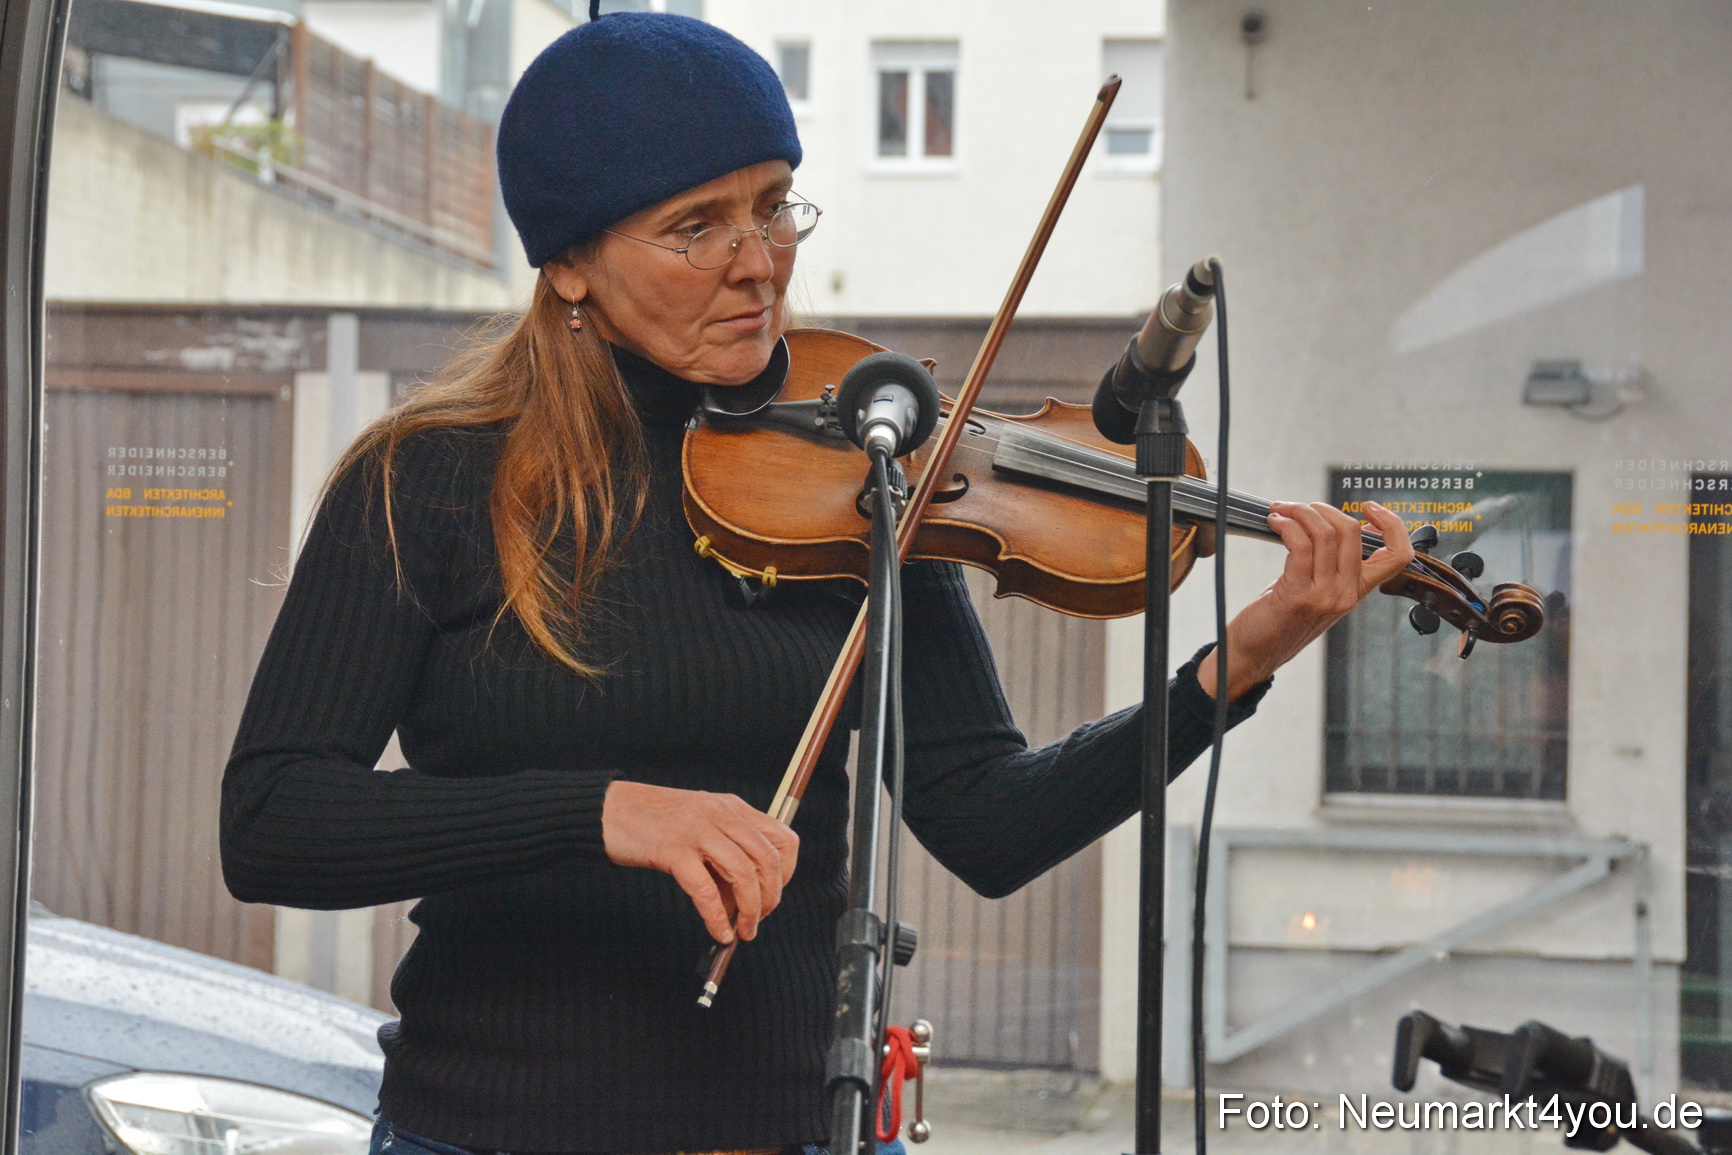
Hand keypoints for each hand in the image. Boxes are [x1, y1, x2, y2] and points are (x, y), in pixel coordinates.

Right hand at [601, 780, 798, 943]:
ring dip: (750, 910)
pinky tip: (718, 931)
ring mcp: (697, 830)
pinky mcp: (672, 849)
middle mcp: (720, 814)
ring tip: (742, 931)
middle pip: (767, 860)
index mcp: (731, 807)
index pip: (782, 838)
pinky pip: (705, 889)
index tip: (773, 895)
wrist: (606, 809)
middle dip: (770, 898)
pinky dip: (717, 916)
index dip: (786, 873)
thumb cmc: (651, 823)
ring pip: (743, 874)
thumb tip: (744, 900)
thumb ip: (723, 852)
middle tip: (757, 921)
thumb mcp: (698, 825)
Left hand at [1198, 500, 1412, 699]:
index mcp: (1357, 591)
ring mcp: (1325, 596)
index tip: (1370, 508)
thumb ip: (1330, 564)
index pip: (1397, 556)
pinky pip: (1300, 545)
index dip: (1393, 525)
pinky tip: (1275, 523)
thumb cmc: (1279, 619)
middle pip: (1352, 532)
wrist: (1254, 654)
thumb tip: (1331, 523)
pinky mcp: (1298, 596)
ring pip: (1325, 534)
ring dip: (1299, 512)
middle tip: (1298, 506)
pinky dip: (1286, 525)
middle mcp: (1346, 594)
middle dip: (1322, 509)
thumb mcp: (1316, 591)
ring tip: (1280, 511)